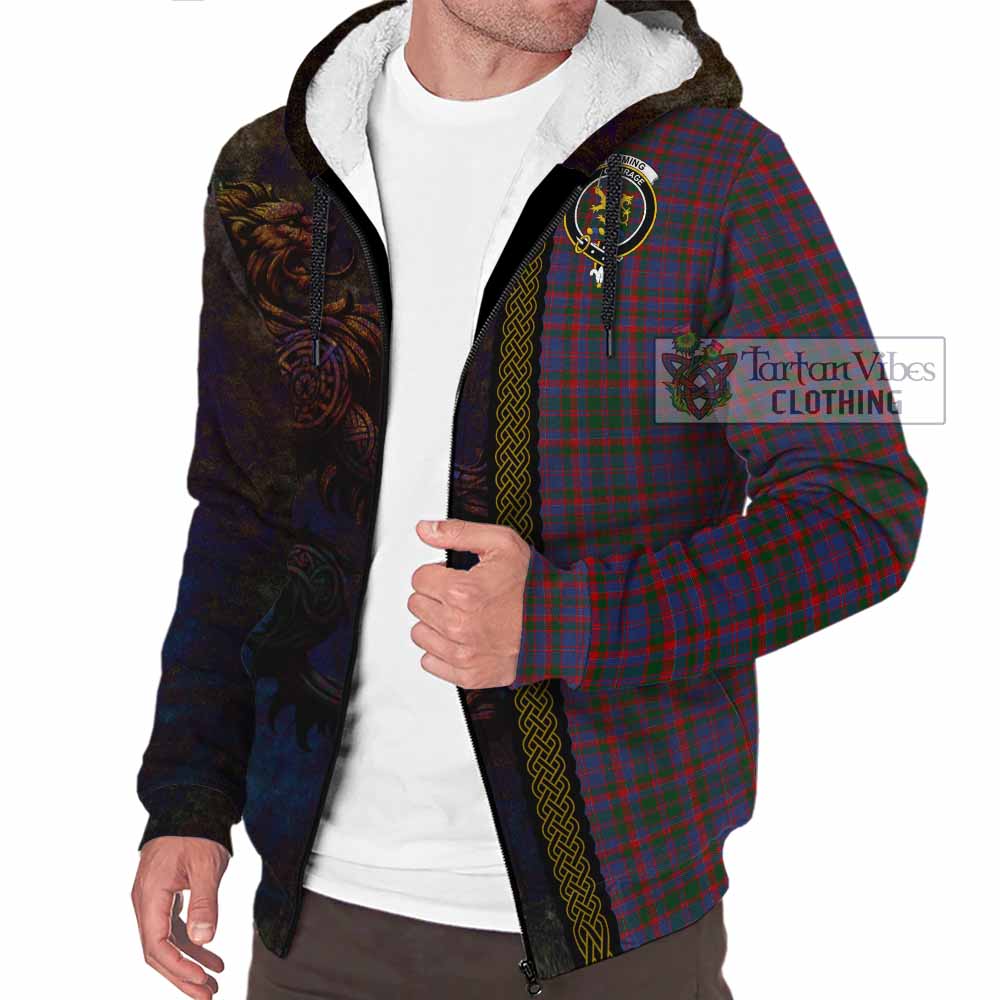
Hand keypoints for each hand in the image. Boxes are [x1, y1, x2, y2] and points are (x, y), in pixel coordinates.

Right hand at [132, 836, 229, 998]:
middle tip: (207, 994)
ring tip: (213, 982)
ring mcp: (153, 900)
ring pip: (166, 943)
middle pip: (158, 951)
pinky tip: (210, 956)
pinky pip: (173, 928)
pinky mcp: (164, 896)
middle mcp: (145, 902)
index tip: (202, 981)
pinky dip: (191, 944)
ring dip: (188, 964)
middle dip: (182, 976)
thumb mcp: (206, 865)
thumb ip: (204, 902)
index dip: (178, 968)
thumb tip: (203, 939)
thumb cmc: (196, 831)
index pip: (157, 945)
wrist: (190, 803)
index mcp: (150, 896)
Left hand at [409, 519, 530, 688]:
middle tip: (460, 595)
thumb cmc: (536, 586)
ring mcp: (463, 653)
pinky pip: (430, 662)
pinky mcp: (469, 675)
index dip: (436, 573)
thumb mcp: (501, 543)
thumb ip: (457, 533)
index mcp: (462, 591)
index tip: (453, 576)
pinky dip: (441, 651)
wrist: (563, 624)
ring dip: (435, 623)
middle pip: (417, 605)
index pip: (419, 578)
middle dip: (435, 596)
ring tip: (462, 616)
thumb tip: (424, 529)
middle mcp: (459, 625)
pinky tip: (462, 638)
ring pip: (420, 633)